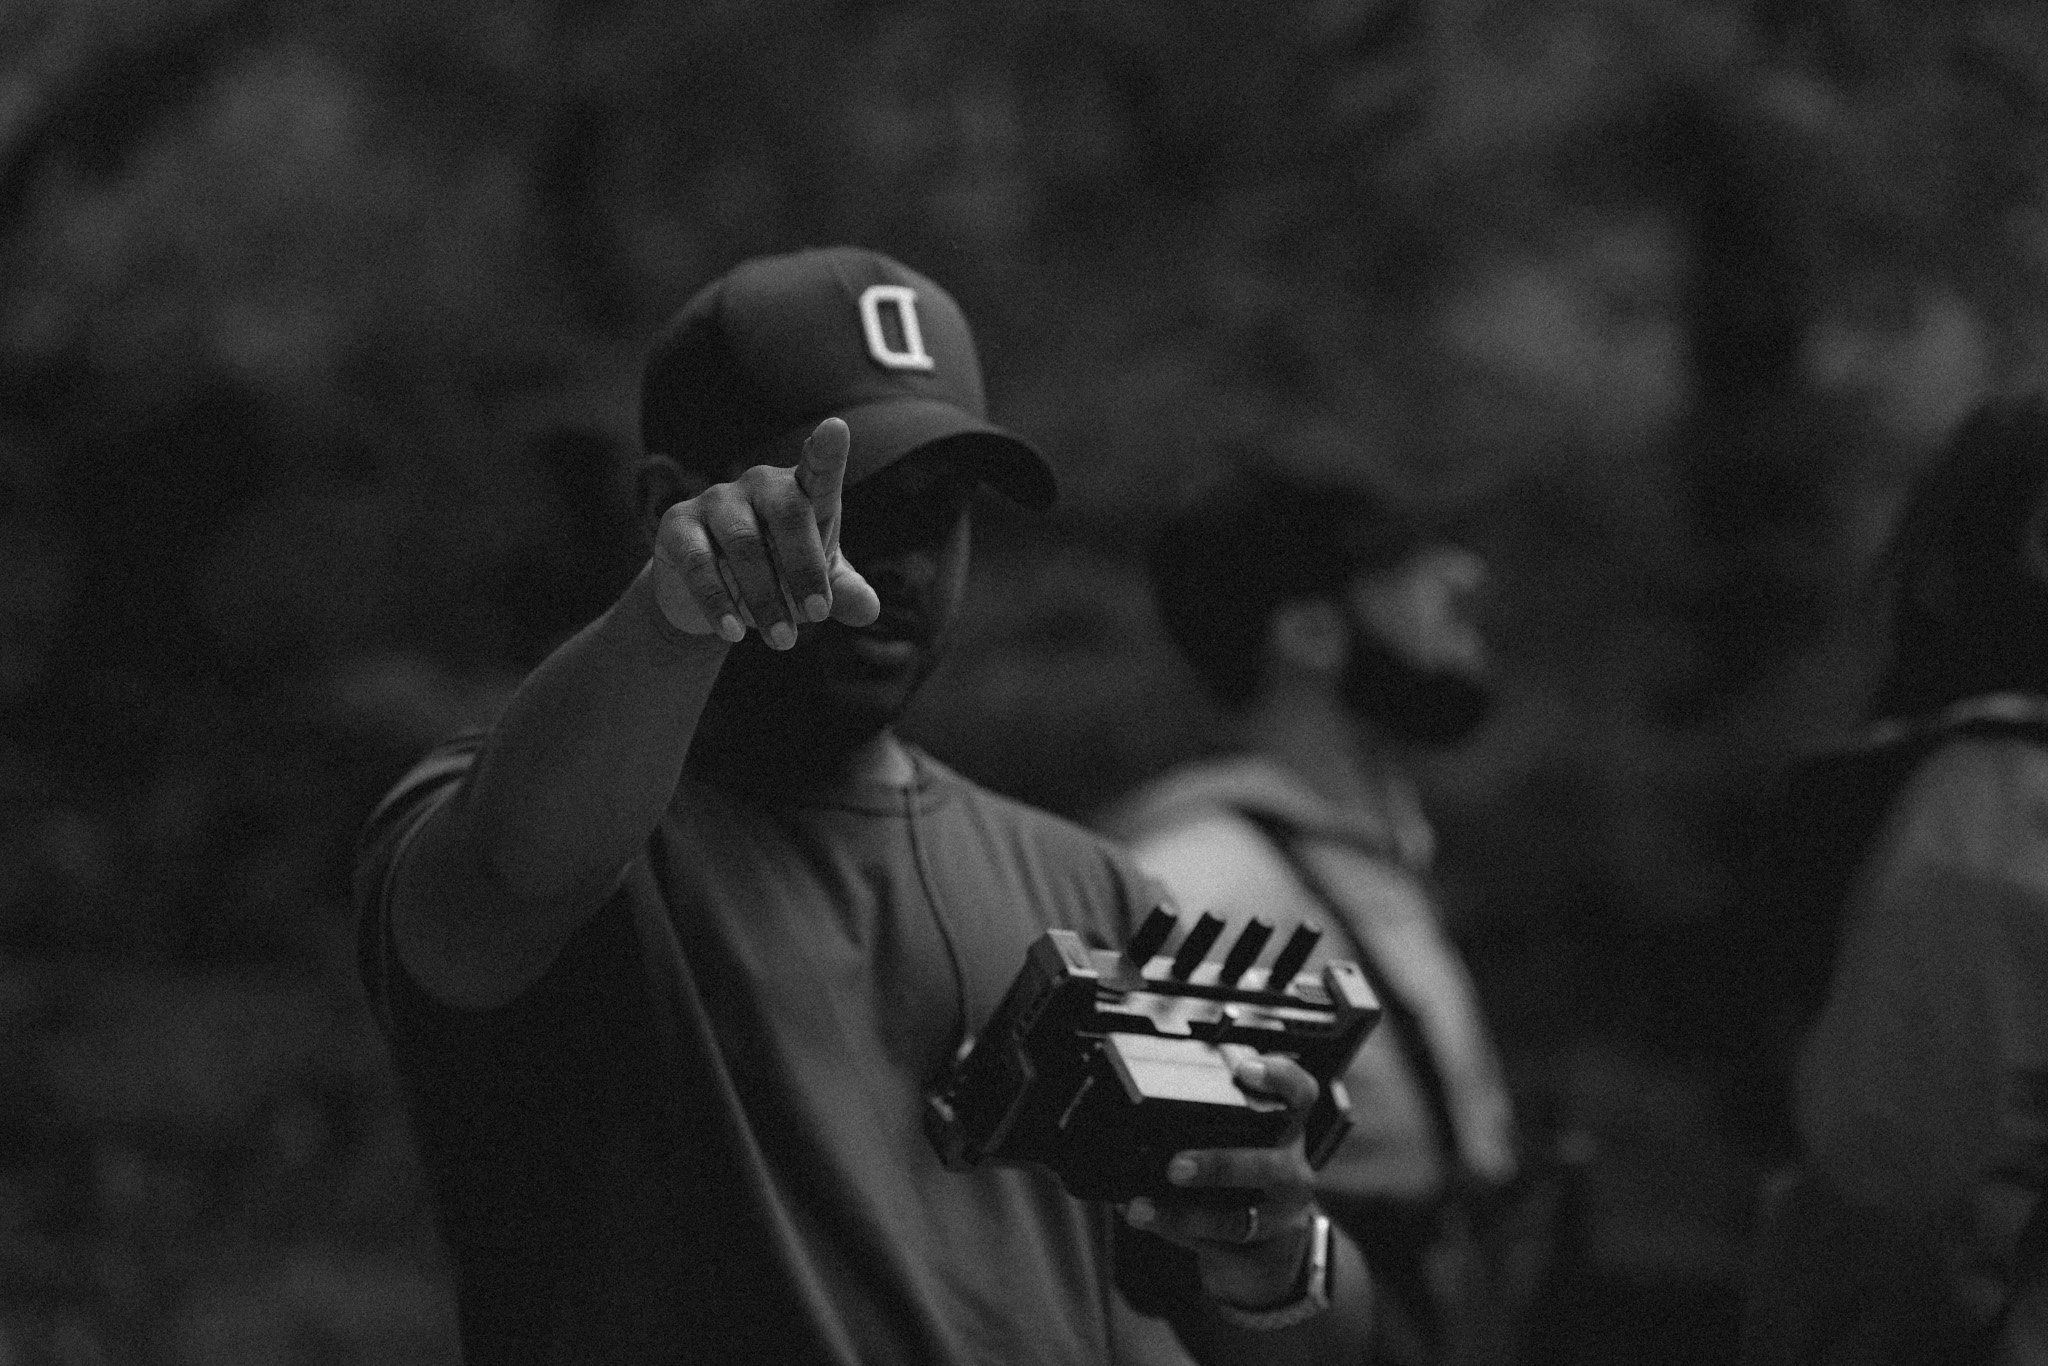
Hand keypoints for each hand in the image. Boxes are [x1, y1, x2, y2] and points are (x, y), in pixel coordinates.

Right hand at [650, 417, 881, 646]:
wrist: (711, 596)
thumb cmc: (778, 575)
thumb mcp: (816, 587)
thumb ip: (844, 593)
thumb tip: (870, 609)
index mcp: (801, 491)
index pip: (819, 466)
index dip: (827, 450)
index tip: (836, 430)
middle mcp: (760, 485)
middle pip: (788, 512)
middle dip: (805, 568)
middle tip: (818, 617)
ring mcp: (717, 500)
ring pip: (744, 542)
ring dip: (765, 596)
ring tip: (782, 641)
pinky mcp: (677, 524)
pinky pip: (699, 562)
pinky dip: (718, 601)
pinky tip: (732, 633)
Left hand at [1123, 1052, 1320, 1309]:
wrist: (1268, 1251)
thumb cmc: (1244, 1178)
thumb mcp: (1242, 1140)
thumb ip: (1212, 1114)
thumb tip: (1151, 1092)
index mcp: (1288, 1131)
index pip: (1300, 1095)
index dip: (1280, 1077)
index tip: (1244, 1068)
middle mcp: (1292, 1172)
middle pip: (1269, 1165)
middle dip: (1220, 1166)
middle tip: (1176, 1166)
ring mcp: (1280, 1219)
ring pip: (1239, 1221)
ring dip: (1185, 1215)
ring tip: (1141, 1208)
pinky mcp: (1259, 1256)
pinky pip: (1215, 1249)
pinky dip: (1173, 1233)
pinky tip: (1144, 1219)